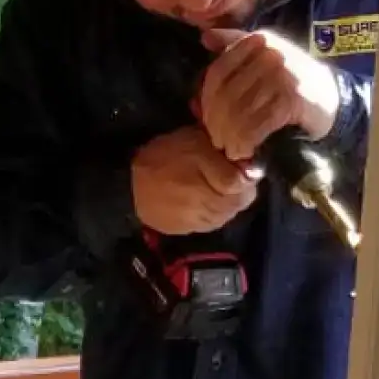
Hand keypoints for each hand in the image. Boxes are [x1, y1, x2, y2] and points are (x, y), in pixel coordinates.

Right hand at [131, 126, 259, 235]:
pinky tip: (194, 196)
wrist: (125, 184)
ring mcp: (198, 226)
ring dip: (221, 200)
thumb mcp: (197, 148)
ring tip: (206, 184)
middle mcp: (213, 217)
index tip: (233, 162)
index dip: (245, 174)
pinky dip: (206, 210)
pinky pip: (205, 221)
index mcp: (218, 197)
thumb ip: (227, 164)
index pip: (248, 191)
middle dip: (235, 189)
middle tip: (219, 171)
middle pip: (238, 205)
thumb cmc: (163, 159)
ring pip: (223, 215)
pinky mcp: (182, 230)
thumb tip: (253, 175)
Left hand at [197, 29, 340, 162]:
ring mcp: (281, 77)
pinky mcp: (291, 100)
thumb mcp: (265, 55)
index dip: (206, 99)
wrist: (333, 97)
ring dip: (230, 137)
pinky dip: (246, 142)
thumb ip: (235, 44)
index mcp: (258, 42)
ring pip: (239, 112)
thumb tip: (206, 37)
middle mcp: (269, 55)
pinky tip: (245, 151)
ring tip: (230, 149)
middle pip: (226, 94)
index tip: (205, 118)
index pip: (219, 72)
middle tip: (217, 140)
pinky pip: (257, 125)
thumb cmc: (292, 79)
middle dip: (217, 123)